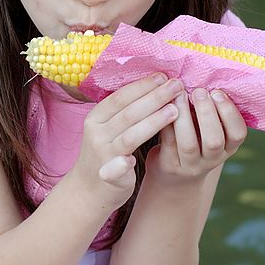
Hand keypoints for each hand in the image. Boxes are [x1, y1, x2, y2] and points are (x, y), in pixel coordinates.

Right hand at [71, 73, 184, 208]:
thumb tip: (154, 86)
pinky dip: (121, 164)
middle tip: (176, 86)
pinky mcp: (108, 176)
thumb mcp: (108, 128)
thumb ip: (126, 111)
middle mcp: (96, 134)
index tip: (163, 76)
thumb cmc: (106, 152)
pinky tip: (131, 161)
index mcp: (95, 118)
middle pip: (128, 113)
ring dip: (152, 122)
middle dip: (154, 97)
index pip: (120, 97)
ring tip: (175, 111)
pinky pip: (114, 168)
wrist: (88, 188)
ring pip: (128, 136)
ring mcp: (101, 155)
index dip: (142, 86)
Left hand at [146, 88, 246, 188]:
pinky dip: (166, 123)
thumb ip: (212, 110)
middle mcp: (212, 159)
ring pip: (188, 144)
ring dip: (184, 117)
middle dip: (207, 113)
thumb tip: (206, 75)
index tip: (218, 92)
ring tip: (179, 95)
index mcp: (228, 147)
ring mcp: (190, 165)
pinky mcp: (169, 165)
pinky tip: (164, 105)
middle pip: (214, 140)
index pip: (238, 133)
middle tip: (199, 91)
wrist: (175, 175)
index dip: (229, 113)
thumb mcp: (209, 130)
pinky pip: (168, 143)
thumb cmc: (195, 140)